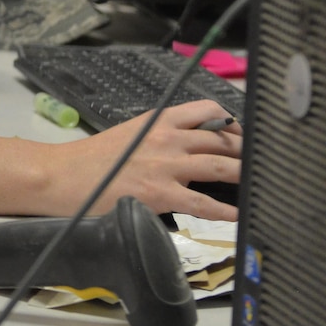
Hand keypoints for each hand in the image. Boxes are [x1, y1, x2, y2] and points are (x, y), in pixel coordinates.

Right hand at [48, 99, 243, 220]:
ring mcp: (167, 166)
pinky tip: (238, 215)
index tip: (244, 135)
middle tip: (260, 163)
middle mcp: (168, 139)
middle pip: (221, 140)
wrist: (64, 174)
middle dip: (245, 152)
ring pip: (220, 167)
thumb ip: (160, 137)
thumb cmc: (94, 158)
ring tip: (259, 184)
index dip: (233, 122)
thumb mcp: (131, 134)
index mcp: (159, 120)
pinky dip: (225, 211)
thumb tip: (189, 148)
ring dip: (244, 176)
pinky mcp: (161, 194)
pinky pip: (204, 203)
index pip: (208, 110)